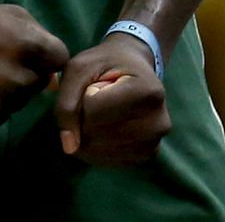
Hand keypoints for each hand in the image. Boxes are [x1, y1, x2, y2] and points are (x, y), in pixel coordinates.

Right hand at [0, 1, 69, 129]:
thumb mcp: (14, 16)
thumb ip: (43, 40)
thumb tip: (55, 80)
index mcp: (27, 44)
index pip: (60, 59)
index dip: (48, 57)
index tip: (32, 54)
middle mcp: (15, 75)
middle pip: (40, 82)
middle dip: (28, 73)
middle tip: (2, 62)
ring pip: (21, 101)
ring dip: (11, 91)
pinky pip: (1, 115)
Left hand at [55, 34, 171, 163]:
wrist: (135, 69)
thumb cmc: (107, 64)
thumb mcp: (80, 68)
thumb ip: (66, 103)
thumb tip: (70, 148)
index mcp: (148, 92)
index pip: (93, 110)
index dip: (84, 97)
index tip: (101, 84)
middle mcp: (158, 123)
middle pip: (94, 134)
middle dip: (84, 117)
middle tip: (102, 98)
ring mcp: (154, 143)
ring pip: (96, 151)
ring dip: (86, 133)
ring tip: (104, 112)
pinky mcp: (145, 156)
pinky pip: (104, 161)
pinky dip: (94, 147)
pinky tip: (105, 128)